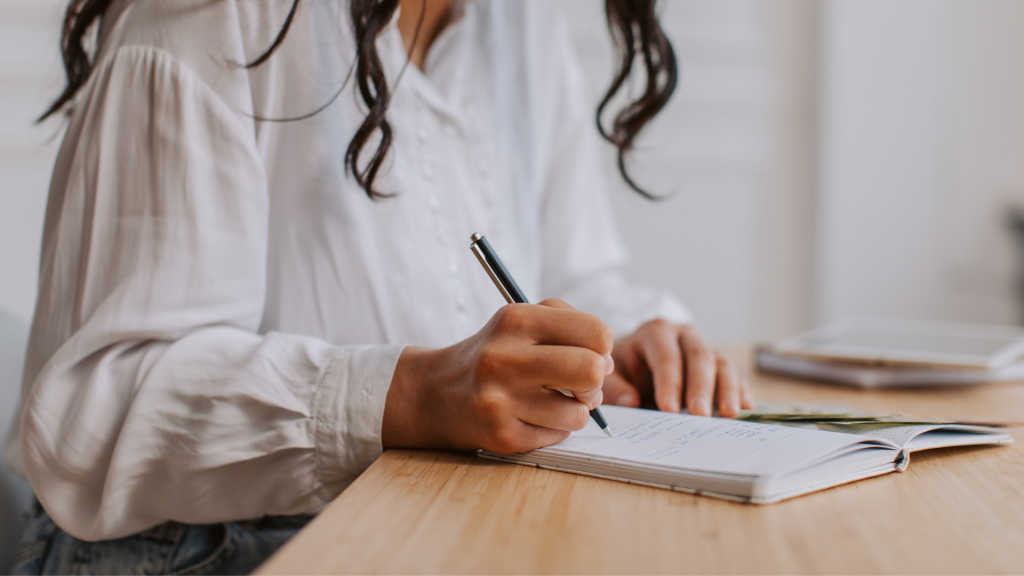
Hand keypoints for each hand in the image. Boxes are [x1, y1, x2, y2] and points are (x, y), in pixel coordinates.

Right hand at [382, 299, 613, 453]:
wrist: (435, 393)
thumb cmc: (494, 353)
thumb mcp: (521, 319)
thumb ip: (569, 324)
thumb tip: (607, 362)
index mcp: (516, 320)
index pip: (595, 332)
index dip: (602, 346)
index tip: (590, 353)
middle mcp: (504, 358)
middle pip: (591, 371)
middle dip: (596, 381)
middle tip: (582, 383)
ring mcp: (501, 400)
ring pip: (578, 413)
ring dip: (575, 410)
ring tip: (554, 401)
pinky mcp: (502, 435)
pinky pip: (557, 436)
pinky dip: (554, 428)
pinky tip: (532, 416)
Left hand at [602, 320, 753, 417]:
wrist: (637, 359)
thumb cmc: (624, 367)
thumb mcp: (612, 374)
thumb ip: (616, 388)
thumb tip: (631, 402)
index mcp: (655, 333)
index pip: (666, 355)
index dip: (669, 382)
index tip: (669, 410)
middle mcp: (684, 336)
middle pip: (699, 356)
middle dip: (701, 387)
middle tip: (699, 415)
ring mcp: (705, 348)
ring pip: (722, 364)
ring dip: (728, 389)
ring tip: (728, 414)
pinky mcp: (719, 365)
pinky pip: (735, 375)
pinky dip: (741, 392)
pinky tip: (745, 410)